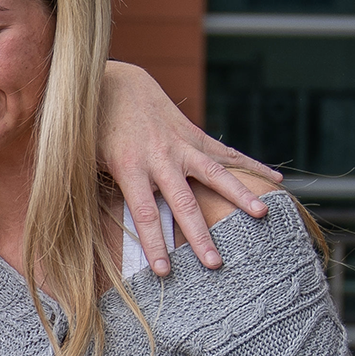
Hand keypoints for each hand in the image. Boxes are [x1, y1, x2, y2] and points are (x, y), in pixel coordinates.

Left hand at [98, 61, 281, 275]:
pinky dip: (250, 166)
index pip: (144, 214)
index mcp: (129, 167)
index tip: (165, 272)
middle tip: (215, 264)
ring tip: (262, 215)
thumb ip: (93, 187)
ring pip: (214, 173)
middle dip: (199, 235)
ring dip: (239, 194)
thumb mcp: (85, 158)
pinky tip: (276, 180)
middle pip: (183, 202)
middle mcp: (159, 157)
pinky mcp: (191, 134)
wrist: (113, 83)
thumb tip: (78, 222)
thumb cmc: (93, 128)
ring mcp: (179, 144)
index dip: (154, 244)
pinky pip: (224, 153)